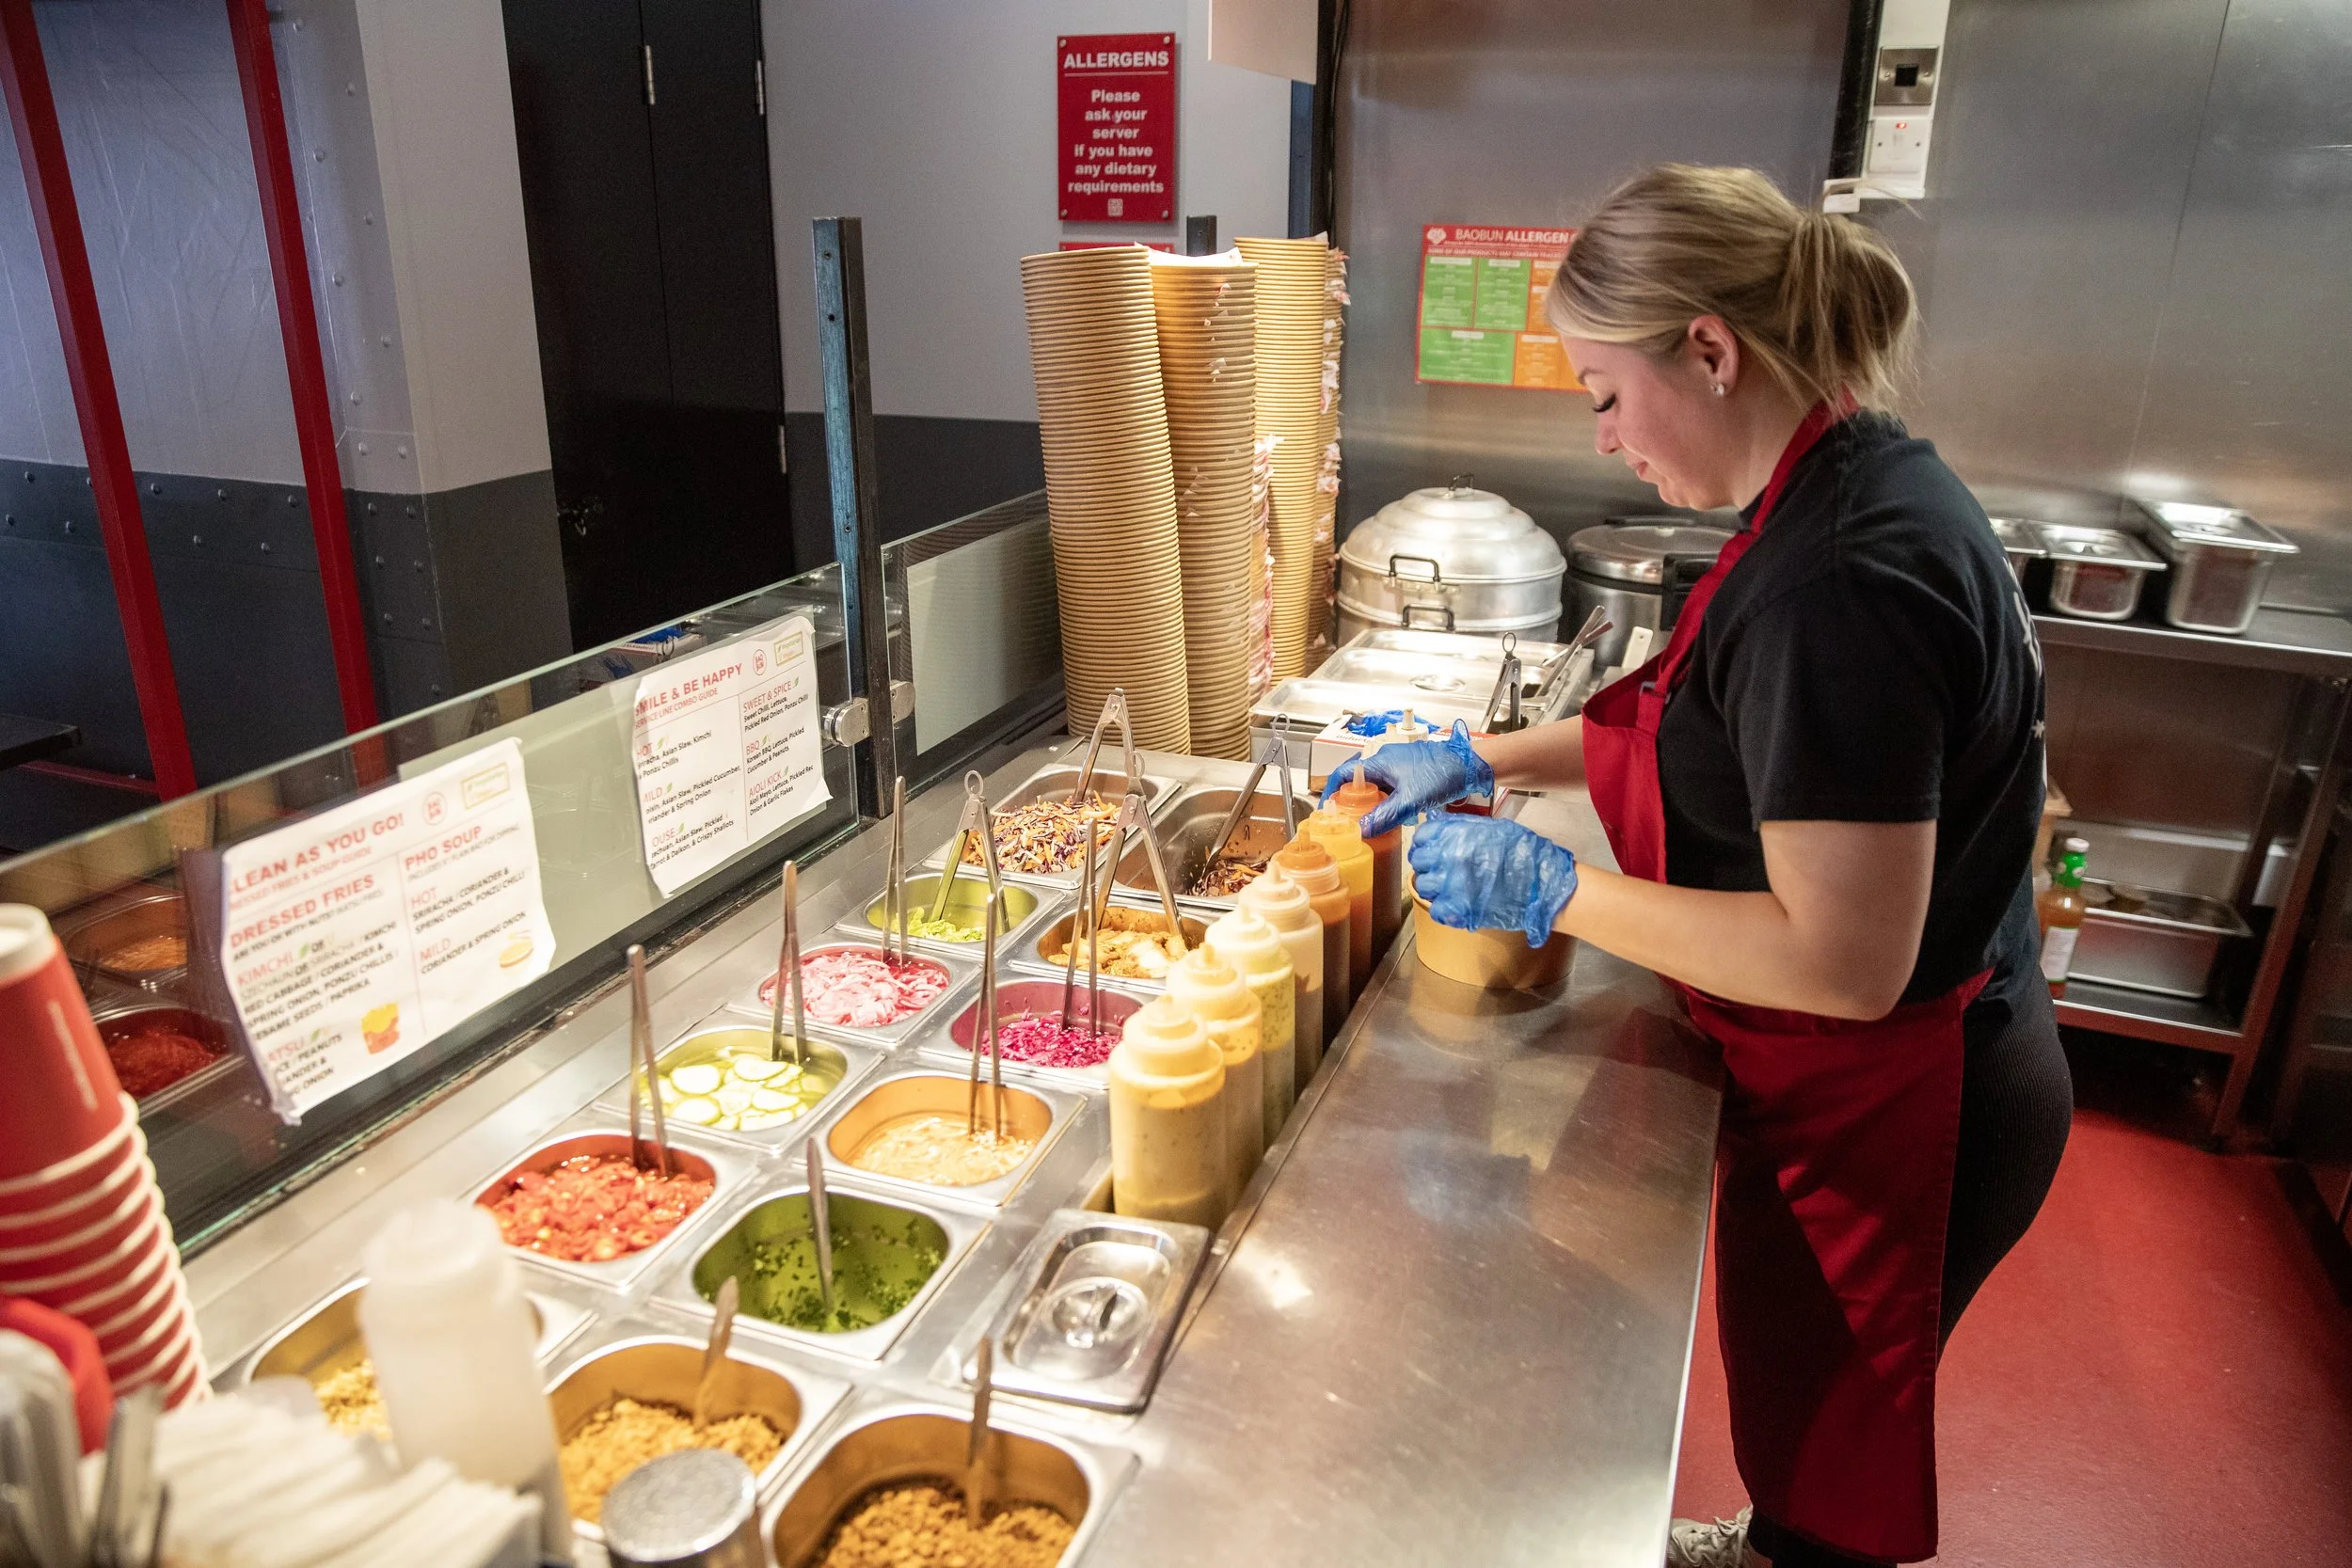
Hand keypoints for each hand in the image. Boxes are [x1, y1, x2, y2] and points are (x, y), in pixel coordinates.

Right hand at [1320, 720, 1495, 837]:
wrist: (1470, 764)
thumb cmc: (1442, 773)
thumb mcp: (1411, 799)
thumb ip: (1385, 816)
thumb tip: (1362, 830)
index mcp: (1379, 761)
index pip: (1343, 774)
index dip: (1332, 791)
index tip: (1327, 809)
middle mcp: (1386, 760)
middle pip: (1358, 781)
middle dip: (1351, 801)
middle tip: (1348, 820)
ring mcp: (1398, 765)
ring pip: (1375, 785)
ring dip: (1371, 802)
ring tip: (1370, 821)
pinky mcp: (1410, 771)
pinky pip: (1390, 786)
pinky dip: (1386, 800)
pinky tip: (1394, 814)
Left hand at [1408, 815, 1577, 946]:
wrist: (1543, 884)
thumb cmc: (1524, 853)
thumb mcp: (1494, 828)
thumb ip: (1463, 826)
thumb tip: (1440, 822)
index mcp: (1457, 835)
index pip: (1423, 835)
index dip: (1425, 841)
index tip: (1429, 847)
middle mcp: (1449, 857)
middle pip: (1419, 860)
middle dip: (1427, 863)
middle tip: (1440, 867)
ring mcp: (1451, 885)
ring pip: (1423, 885)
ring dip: (1433, 885)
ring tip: (1449, 886)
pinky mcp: (1458, 910)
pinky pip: (1435, 909)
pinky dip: (1442, 907)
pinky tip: (1454, 903)